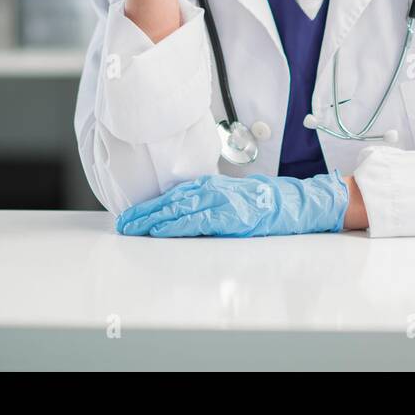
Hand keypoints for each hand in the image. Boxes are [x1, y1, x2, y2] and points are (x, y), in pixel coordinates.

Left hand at [115, 171, 349, 236]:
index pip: (171, 196)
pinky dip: (178, 225)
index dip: (148, 206)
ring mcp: (221, 202)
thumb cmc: (259, 202)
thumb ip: (204, 200)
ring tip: (133, 229)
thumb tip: (177, 212)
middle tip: (122, 224)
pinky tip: (162, 230)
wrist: (292, 203)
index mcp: (209, 184)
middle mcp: (211, 190)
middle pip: (169, 202)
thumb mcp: (227, 195)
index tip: (128, 216)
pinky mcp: (230, 217)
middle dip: (143, 214)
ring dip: (153, 220)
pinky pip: (199, 221)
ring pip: (179, 210)